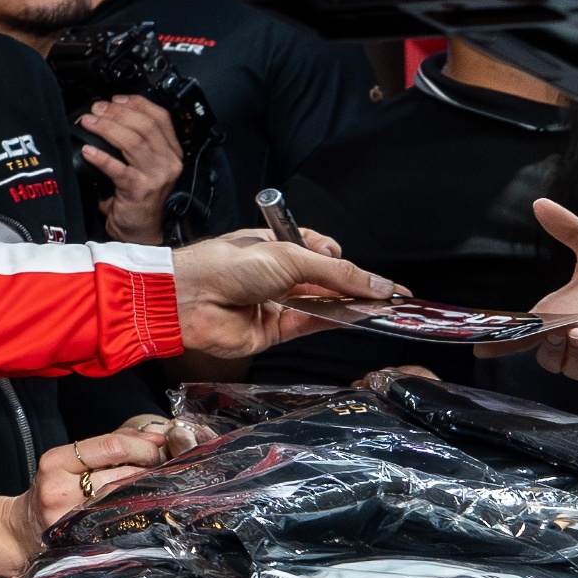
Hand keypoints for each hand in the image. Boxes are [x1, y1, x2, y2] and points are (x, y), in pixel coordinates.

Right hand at [32, 412, 207, 529]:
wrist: (23, 529)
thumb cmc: (54, 490)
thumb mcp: (69, 461)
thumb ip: (107, 447)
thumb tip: (153, 438)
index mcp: (55, 461)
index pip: (111, 446)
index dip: (142, 446)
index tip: (159, 447)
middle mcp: (58, 489)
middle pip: (121, 473)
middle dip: (151, 468)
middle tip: (166, 468)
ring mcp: (67, 518)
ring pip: (124, 498)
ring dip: (149, 490)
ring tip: (160, 485)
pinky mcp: (78, 540)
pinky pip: (118, 523)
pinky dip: (137, 512)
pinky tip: (146, 508)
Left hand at [72, 93, 181, 243]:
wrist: (138, 231)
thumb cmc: (137, 198)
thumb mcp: (143, 165)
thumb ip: (134, 143)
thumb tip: (106, 116)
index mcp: (172, 152)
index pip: (161, 117)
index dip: (137, 103)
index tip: (116, 98)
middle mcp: (169, 162)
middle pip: (145, 126)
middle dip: (117, 113)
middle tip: (96, 109)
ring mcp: (156, 176)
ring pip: (133, 141)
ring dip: (107, 128)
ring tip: (88, 123)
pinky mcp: (140, 190)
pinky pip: (118, 168)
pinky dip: (100, 156)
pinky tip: (87, 150)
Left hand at [166, 229, 398, 358]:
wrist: (189, 298)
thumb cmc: (226, 264)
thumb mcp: (289, 257)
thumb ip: (336, 273)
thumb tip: (376, 283)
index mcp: (274, 246)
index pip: (319, 252)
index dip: (345, 262)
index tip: (374, 274)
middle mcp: (275, 274)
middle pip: (324, 281)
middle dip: (354, 287)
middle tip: (388, 295)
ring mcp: (274, 303)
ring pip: (320, 305)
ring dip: (349, 307)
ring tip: (381, 308)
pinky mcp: (271, 331)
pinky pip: (308, 326)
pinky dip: (333, 323)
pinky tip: (356, 319)